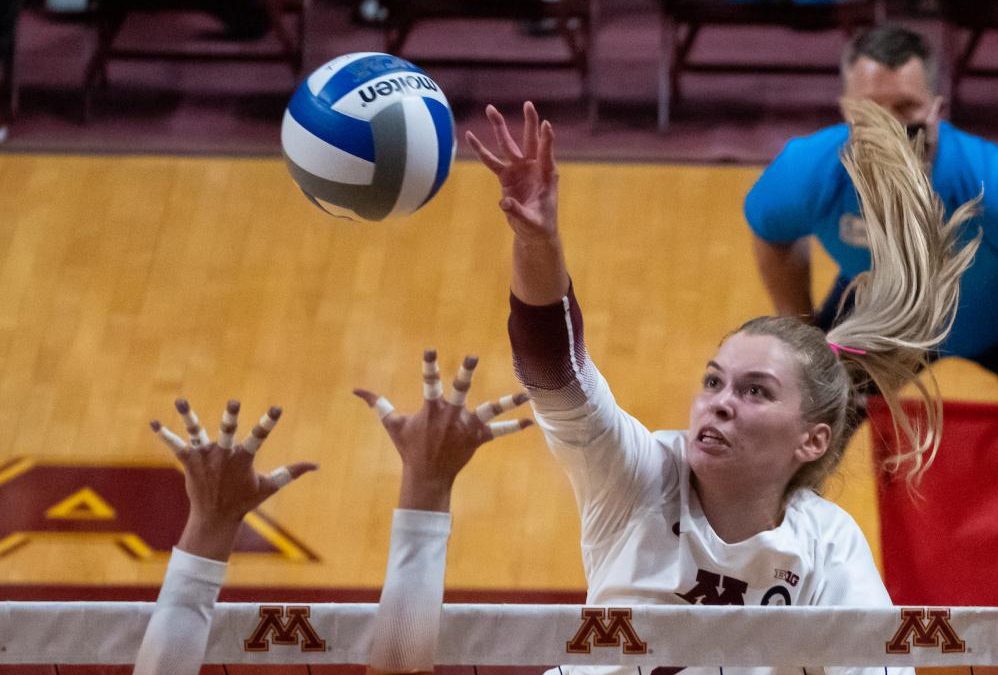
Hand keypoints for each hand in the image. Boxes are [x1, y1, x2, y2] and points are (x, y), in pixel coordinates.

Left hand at [150, 399, 317, 559]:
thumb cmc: (245, 501)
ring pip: (197, 432)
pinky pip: (175, 446)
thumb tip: (316, 465)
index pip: (259, 437)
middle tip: (233, 402)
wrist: (215, 518)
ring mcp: (204, 458)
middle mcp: (223, 456)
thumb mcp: (270, 486)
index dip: (268, 423)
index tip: (277, 408)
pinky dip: (165, 435)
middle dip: (231, 417)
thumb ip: (292, 472)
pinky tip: (154, 423)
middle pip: (228, 432)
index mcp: (243, 459)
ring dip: (188, 416)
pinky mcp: (189, 462)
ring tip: (181, 400)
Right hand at [354, 349, 532, 511]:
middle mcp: (450, 416)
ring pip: (489, 411)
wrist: (427, 476)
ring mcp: (466, 427)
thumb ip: (377, 404)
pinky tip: (529, 422)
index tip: (431, 350)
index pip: (429, 383)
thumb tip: (356, 390)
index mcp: (431, 409)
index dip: (429, 366)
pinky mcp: (477, 439)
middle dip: (465, 374)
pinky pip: (498, 432)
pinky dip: (513, 428)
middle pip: (459, 391)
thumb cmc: (409, 448)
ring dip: (507, 402)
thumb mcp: (392, 424)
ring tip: (525, 394)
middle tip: (472, 357)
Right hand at [465, 101, 557, 241]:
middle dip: (529, 122)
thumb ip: (519, 212)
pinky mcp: (506, 176)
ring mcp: (518, 169)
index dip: (546, 139)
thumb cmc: (539, 226)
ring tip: (490, 109)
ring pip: (508, 144)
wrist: (533, 231)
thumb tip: (504, 203)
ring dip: (499, 127)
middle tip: (528, 104)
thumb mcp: (532, 222)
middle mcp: (533, 167)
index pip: (546, 152)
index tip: (546, 124)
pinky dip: (480, 150)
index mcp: (547, 175)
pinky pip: (491, 161)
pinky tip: (470, 136)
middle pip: (530, 140)